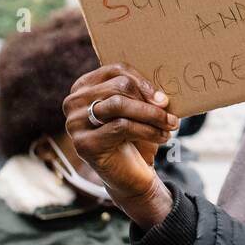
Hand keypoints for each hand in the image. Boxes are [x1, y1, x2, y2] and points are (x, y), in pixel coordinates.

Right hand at [64, 63, 180, 228]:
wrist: (131, 175)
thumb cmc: (136, 137)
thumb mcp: (139, 110)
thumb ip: (143, 95)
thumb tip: (161, 93)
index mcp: (85, 87)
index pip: (115, 70)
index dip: (143, 81)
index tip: (162, 98)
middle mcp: (73, 103)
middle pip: (119, 87)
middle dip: (150, 101)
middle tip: (171, 115)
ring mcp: (74, 124)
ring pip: (119, 105)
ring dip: (152, 115)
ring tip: (170, 126)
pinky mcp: (84, 144)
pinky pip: (121, 127)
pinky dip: (148, 130)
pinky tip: (162, 137)